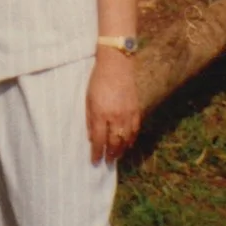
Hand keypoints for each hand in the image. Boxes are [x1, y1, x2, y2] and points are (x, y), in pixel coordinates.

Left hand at [86, 48, 141, 163]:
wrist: (116, 64)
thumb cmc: (98, 80)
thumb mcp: (88, 99)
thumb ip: (90, 119)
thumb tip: (92, 137)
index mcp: (101, 114)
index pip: (99, 140)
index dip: (97, 153)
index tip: (95, 161)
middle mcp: (115, 117)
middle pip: (114, 142)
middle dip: (110, 154)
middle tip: (107, 161)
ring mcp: (128, 113)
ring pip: (127, 138)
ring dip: (121, 150)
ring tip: (117, 156)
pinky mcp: (136, 109)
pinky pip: (135, 129)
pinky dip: (131, 139)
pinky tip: (128, 144)